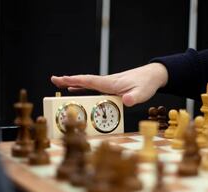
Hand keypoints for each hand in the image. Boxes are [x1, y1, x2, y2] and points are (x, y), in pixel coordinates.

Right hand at [50, 63, 167, 106]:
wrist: (153, 75)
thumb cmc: (147, 84)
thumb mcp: (142, 93)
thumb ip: (133, 98)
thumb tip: (126, 101)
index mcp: (110, 83)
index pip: (89, 81)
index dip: (75, 81)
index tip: (62, 79)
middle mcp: (107, 82)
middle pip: (84, 81)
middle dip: (69, 80)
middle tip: (53, 80)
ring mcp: (108, 84)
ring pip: (87, 83)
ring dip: (74, 84)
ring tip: (60, 84)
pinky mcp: (111, 86)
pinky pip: (93, 87)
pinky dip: (83, 87)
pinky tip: (77, 91)